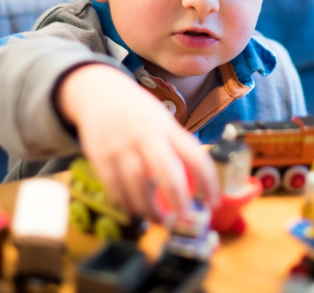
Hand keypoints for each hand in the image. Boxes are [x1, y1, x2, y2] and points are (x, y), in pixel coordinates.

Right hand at [57, 64, 218, 219]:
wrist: (99, 92)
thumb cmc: (138, 112)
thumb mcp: (163, 121)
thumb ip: (176, 147)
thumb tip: (196, 182)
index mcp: (168, 128)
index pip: (195, 157)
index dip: (208, 183)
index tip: (214, 203)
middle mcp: (146, 137)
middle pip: (166, 172)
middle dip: (179, 200)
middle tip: (185, 220)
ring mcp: (122, 147)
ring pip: (137, 185)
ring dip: (150, 209)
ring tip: (160, 220)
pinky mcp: (100, 157)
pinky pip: (114, 187)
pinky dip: (126, 204)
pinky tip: (136, 210)